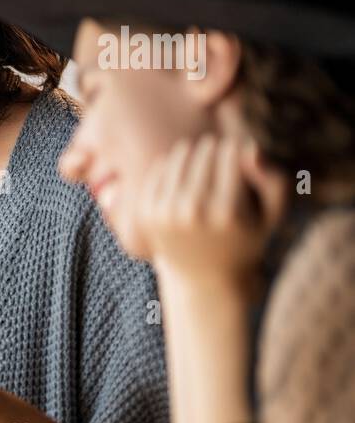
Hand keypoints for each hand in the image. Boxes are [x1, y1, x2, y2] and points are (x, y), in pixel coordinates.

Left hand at [137, 134, 289, 292]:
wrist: (203, 277)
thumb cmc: (244, 238)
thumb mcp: (272, 215)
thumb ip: (275, 179)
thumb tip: (249, 148)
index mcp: (228, 213)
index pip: (229, 157)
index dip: (233, 148)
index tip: (234, 148)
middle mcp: (195, 213)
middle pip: (203, 157)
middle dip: (210, 147)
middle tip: (213, 144)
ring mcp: (167, 215)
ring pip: (177, 161)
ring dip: (188, 151)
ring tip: (197, 149)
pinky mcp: (148, 215)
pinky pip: (157, 174)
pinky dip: (167, 165)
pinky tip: (177, 164)